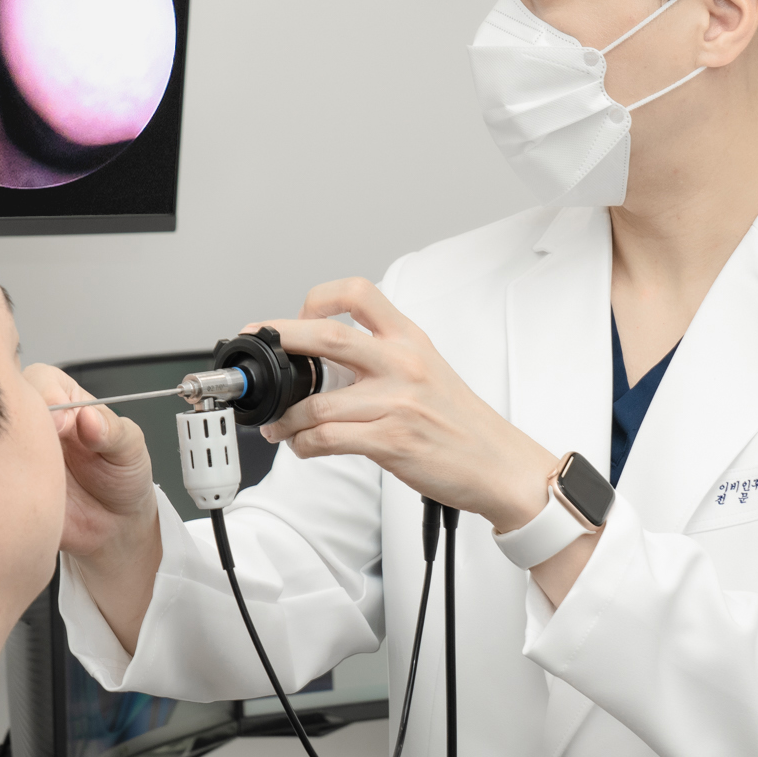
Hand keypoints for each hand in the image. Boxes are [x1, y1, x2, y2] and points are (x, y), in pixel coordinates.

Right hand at [27, 365, 162, 653]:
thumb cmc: (120, 477)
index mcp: (63, 398)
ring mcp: (9, 451)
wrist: (112, 528)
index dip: (47, 397)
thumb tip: (89, 417)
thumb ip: (112, 431)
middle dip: (15, 421)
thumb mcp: (129, 449)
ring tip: (28, 476)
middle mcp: (30, 420)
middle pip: (3, 403)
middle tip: (40, 448)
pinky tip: (11, 497)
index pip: (40, 380)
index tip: (63, 423)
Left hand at [247, 279, 556, 531]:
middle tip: (257, 347)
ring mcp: (397, 402)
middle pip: (327, 335)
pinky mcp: (392, 441)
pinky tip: (303, 447)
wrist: (499, 463)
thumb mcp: (427, 368)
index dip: (317, 297)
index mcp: (409, 339)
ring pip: (316, 402)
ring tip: (278, 426)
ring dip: (285, 418)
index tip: (295, 318)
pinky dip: (303, 445)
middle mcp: (403, 363)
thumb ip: (382, 355)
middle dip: (281, 339)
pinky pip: (328, 439)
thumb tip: (324, 355)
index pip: (358, 292)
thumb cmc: (460, 421)